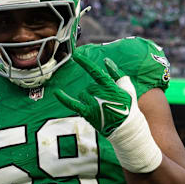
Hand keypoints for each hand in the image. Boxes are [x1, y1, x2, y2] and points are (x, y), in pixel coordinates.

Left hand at [54, 53, 161, 172]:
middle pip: (89, 86)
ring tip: (100, 108)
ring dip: (88, 98)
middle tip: (105, 102)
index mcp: (110, 86)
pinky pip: (72, 103)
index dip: (85, 63)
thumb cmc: (128, 106)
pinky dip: (63, 98)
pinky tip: (56, 92)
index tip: (76, 55)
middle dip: (95, 92)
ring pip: (82, 94)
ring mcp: (93, 104)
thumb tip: (106, 61)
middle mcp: (100, 94)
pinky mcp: (87, 113)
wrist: (126, 128)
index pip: (94, 72)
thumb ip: (117, 73)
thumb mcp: (127, 88)